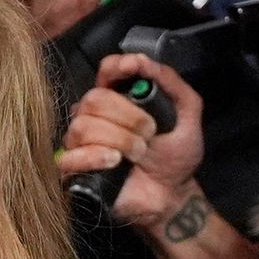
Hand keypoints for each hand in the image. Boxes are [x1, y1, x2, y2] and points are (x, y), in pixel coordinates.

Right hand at [57, 54, 202, 226]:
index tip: (134, 69)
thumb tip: (144, 62)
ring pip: (83, 126)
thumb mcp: (187, 116)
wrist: (169, 196)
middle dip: (128, 116)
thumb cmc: (174, 156)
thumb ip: (171, 86)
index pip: (106, 71)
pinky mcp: (72, 168)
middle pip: (93, 98)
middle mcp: (93, 115)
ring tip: (138, 153)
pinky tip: (114, 162)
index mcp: (117, 98)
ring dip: (119, 140)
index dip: (116, 67)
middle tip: (149, 133)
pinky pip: (70, 155)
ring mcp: (80, 141)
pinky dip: (95, 157)